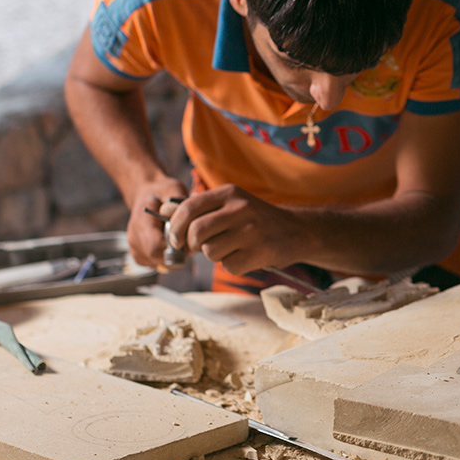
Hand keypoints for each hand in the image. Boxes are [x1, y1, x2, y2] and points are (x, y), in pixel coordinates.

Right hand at [126, 177, 188, 266]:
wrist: (147, 194)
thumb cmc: (162, 191)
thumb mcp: (173, 189)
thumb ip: (180, 202)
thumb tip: (189, 218)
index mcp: (141, 222)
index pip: (155, 247)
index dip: (175, 248)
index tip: (188, 238)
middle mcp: (134, 239)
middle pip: (159, 259)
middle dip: (178, 252)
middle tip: (187, 237)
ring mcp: (135, 249)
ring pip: (160, 264)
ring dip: (173, 255)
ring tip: (178, 237)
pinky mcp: (139, 256)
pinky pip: (158, 264)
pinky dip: (168, 256)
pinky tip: (171, 242)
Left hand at [167, 184, 298, 274]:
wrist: (297, 230)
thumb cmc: (256, 219)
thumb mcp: (230, 204)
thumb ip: (198, 207)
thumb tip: (163, 211)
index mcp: (229, 193)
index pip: (188, 207)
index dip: (174, 226)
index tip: (173, 238)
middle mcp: (240, 208)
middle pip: (196, 232)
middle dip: (191, 245)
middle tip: (198, 247)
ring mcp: (252, 230)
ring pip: (210, 251)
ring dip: (214, 255)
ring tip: (230, 248)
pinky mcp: (260, 251)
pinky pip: (228, 266)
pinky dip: (232, 265)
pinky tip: (245, 255)